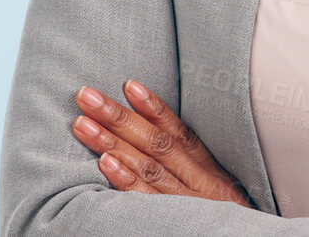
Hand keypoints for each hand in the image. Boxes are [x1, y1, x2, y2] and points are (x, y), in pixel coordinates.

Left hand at [72, 80, 252, 206]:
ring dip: (112, 142)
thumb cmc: (225, 217)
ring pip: (147, 167)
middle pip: (156, 143)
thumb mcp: (217, 189)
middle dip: (118, 117)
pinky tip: (104, 162)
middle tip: (86, 96)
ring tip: (83, 124)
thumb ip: (192, 166)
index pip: (179, 132)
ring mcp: (187, 204)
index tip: (128, 85)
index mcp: (210, 170)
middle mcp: (200, 183)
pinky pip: (147, 200)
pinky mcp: (173, 223)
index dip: (153, 108)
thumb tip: (153, 134)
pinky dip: (125, 180)